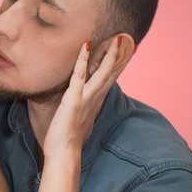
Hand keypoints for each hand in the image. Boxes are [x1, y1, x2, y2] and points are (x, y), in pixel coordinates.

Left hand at [43, 37, 122, 157]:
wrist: (64, 152)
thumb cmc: (68, 138)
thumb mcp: (80, 119)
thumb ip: (84, 108)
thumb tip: (85, 105)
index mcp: (96, 101)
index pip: (110, 79)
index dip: (119, 64)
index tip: (127, 50)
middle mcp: (95, 98)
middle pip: (110, 73)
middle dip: (119, 56)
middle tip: (127, 38)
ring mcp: (86, 98)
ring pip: (101, 73)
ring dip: (109, 56)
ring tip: (115, 40)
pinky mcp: (74, 99)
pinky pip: (79, 75)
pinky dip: (82, 60)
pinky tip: (86, 46)